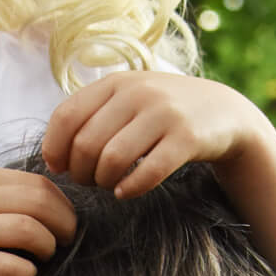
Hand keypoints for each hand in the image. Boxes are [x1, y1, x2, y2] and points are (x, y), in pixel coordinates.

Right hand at [0, 168, 74, 275]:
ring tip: (46, 257)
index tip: (67, 221)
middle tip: (68, 241)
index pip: (36, 182)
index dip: (62, 203)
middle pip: (39, 203)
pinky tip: (26, 275)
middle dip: (64, 224)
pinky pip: (10, 266)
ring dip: (48, 247)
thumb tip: (42, 200)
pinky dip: (26, 271)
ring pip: (30, 231)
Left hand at [42, 73, 262, 199]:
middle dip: (80, 173)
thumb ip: (90, 118)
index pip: (66, 116)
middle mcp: (137, 92)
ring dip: (104, 183)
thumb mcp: (127, 100)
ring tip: (109, 185)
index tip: (60, 168)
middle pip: (86, 144)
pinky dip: (130, 189)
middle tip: (90, 181)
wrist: (223, 111)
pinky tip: (126, 192)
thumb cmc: (161, 113)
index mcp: (115, 83)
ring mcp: (164, 113)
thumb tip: (52, 159)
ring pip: (112, 160)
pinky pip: (147, 173)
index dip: (55, 148)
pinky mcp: (187, 138)